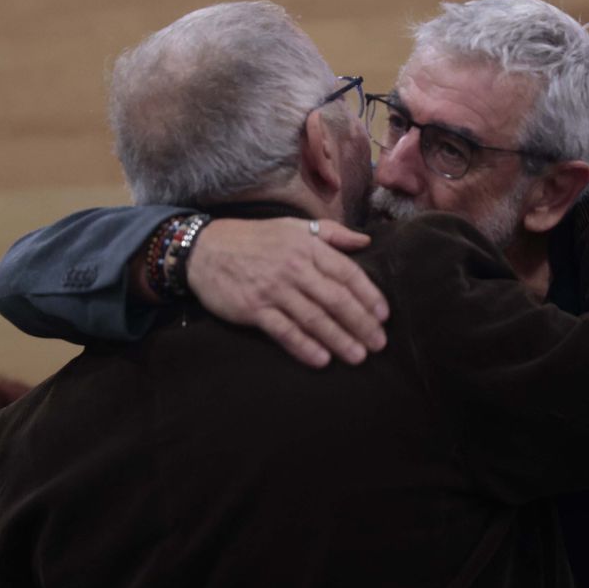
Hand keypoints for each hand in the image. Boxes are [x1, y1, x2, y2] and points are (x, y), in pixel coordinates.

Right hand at [188, 217, 389, 367]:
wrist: (204, 249)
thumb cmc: (253, 239)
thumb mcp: (293, 227)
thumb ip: (331, 234)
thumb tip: (366, 240)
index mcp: (307, 246)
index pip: (347, 272)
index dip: (368, 295)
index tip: (383, 315)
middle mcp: (293, 267)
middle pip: (336, 299)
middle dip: (361, 323)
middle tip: (379, 344)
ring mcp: (273, 289)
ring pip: (314, 318)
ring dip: (339, 339)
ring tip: (358, 356)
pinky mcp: (254, 309)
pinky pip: (285, 331)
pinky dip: (304, 347)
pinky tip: (322, 360)